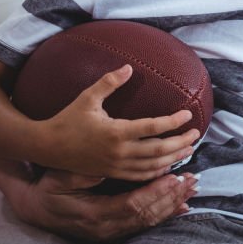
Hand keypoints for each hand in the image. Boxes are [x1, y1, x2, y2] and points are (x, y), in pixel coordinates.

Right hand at [0, 164, 196, 241]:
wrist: (35, 209)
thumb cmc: (48, 187)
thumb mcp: (59, 176)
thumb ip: (80, 174)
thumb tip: (102, 171)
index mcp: (93, 213)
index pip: (132, 204)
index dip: (156, 192)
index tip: (176, 177)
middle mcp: (104, 227)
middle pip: (146, 215)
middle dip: (171, 198)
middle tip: (192, 181)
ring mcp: (109, 232)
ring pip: (147, 221)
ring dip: (172, 205)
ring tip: (192, 189)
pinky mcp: (113, 232)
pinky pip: (142, 225)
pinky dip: (164, 215)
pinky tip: (181, 207)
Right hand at [42, 64, 201, 180]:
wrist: (45, 147)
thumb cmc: (66, 119)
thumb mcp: (87, 98)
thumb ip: (109, 82)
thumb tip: (129, 67)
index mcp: (115, 132)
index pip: (152, 127)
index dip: (173, 122)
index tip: (188, 115)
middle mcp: (118, 151)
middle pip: (158, 150)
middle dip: (180, 142)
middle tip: (197, 134)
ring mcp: (115, 165)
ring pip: (152, 166)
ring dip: (173, 159)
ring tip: (189, 149)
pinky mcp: (111, 173)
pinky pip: (139, 176)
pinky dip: (157, 172)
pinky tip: (168, 166)